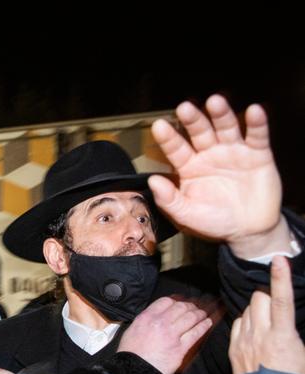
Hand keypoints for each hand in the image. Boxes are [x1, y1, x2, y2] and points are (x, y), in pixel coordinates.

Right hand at [118, 297, 213, 373]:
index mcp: (147, 317)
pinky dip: (203, 326)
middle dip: (190, 306)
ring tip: (203, 314)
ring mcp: (172, 335)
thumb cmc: (131, 354)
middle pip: (181, 307)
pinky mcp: (180, 348)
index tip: (179, 302)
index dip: (176, 300)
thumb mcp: (131, 330)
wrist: (134, 371)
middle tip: (194, 307)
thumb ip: (145, 321)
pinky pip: (196, 333)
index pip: (166, 301)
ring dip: (199, 314)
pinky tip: (207, 323)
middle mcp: (160, 323)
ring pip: (191, 318)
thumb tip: (155, 317)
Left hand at [151, 94, 290, 258]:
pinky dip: (257, 123)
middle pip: (199, 132)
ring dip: (221, 114)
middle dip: (192, 120)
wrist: (248, 232)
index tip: (159, 126)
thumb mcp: (186, 216)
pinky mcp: (258, 155)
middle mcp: (209, 155)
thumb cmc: (214, 223)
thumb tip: (152, 181)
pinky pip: (257, 136)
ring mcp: (233, 152)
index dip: (168, 138)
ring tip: (215, 102)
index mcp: (189, 168)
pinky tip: (253, 112)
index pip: (175, 149)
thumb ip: (169, 200)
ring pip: (226, 128)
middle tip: (184, 108)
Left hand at [229, 255, 304, 373]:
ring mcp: (244, 340)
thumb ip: (296, 334)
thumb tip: (291, 323)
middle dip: (267, 294)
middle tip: (276, 302)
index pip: (281, 300)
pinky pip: (238, 323)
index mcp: (283, 336)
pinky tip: (254, 330)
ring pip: (247, 309)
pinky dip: (246, 321)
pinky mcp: (234, 348)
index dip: (281, 278)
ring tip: (268, 322)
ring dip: (257, 308)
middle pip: (259, 298)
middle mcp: (261, 335)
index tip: (279, 260)